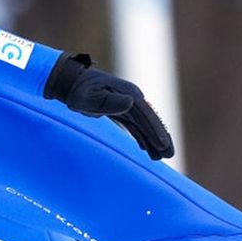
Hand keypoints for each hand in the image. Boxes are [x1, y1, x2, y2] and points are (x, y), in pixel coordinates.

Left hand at [44, 54, 174, 159]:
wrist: (71, 83)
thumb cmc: (78, 91)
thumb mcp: (90, 98)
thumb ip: (108, 102)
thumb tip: (131, 103)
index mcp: (128, 94)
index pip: (146, 115)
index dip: (156, 131)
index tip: (163, 146)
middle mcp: (132, 98)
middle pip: (150, 120)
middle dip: (161, 137)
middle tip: (170, 155)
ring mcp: (127, 104)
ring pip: (144, 124)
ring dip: (153, 140)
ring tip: (161, 157)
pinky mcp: (121, 110)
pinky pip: (135, 125)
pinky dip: (142, 136)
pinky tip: (147, 148)